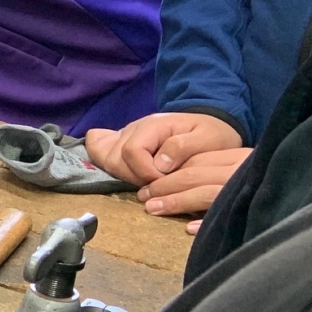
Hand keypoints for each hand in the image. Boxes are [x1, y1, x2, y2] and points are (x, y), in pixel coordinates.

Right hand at [83, 112, 243, 186]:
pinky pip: (100, 150)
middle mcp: (134, 129)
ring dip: (123, 176)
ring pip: (107, 159)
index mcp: (154, 125)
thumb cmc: (212, 134)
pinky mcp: (123, 143)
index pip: (132, 151)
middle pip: (115, 157)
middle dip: (134, 178)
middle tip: (157, 186)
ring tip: (146, 182)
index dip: (145, 172)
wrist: (211, 127)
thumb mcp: (208, 139)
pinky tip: (119, 170)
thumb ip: (183, 147)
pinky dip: (102, 160)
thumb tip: (159, 164)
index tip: (165, 182)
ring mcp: (126, 136)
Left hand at [140, 147, 252, 224]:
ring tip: (154, 209)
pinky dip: (208, 221)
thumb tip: (174, 188)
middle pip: (196, 174)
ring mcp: (250, 186)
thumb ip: (213, 171)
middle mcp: (242, 169)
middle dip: (165, 186)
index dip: (168, 173)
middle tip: (143, 199)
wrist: (306, 184)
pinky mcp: (258, 205)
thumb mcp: (238, 168)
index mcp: (237, 157)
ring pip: (206, 191)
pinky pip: (228, 212)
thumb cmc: (263, 179)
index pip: (197, 161)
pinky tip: (190, 230)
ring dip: (177, 201)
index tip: (147, 186)